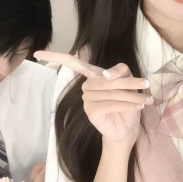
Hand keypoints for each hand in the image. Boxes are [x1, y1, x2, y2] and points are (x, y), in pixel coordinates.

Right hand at [33, 51, 152, 147]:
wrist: (128, 127)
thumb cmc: (128, 102)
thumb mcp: (129, 81)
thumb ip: (120, 71)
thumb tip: (105, 73)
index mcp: (94, 76)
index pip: (72, 63)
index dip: (55, 56)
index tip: (36, 54)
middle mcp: (87, 86)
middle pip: (107, 77)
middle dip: (129, 81)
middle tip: (146, 84)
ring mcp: (86, 99)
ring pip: (111, 90)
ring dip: (132, 94)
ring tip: (145, 99)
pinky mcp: (90, 112)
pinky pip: (110, 103)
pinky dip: (126, 104)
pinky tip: (137, 106)